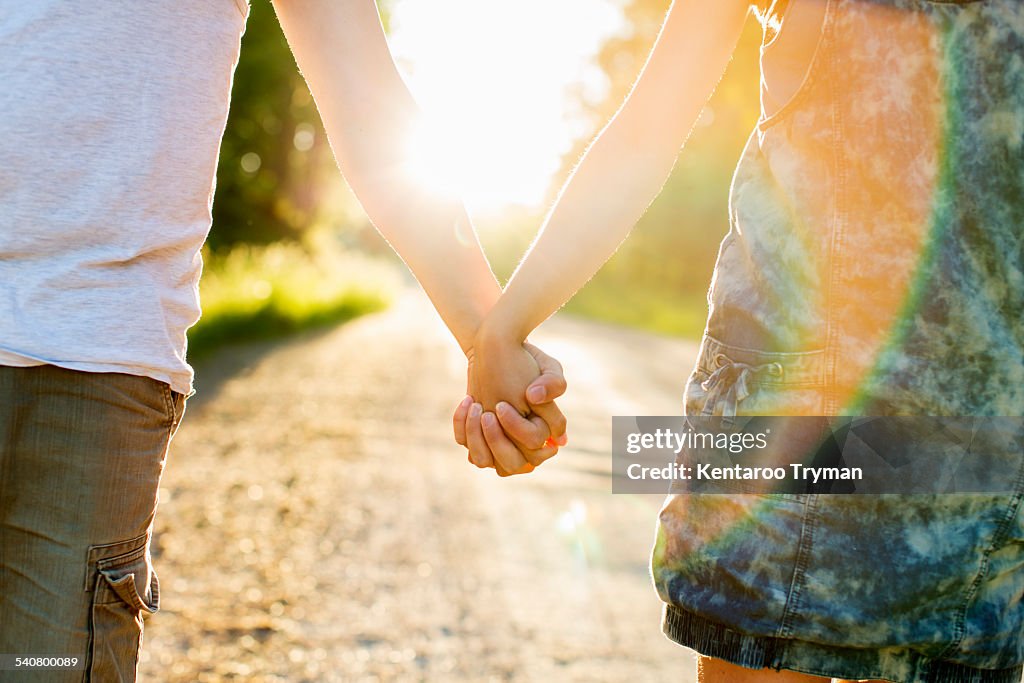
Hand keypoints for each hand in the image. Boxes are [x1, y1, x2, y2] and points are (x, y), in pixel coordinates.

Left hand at [453, 343, 567, 475]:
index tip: (502, 404)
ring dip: (477, 438)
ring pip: (485, 462)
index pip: (537, 448)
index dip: (519, 429)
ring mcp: (499, 444)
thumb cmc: (527, 360)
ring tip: (475, 407)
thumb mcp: (547, 366)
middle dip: (497, 441)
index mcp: (544, 433)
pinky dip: (463, 428)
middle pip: (513, 465)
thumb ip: (554, 382)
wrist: (497, 351)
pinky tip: (467, 401)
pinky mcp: (478, 439)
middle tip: (487, 413)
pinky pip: (467, 448)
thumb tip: (537, 400)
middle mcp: (523, 446)